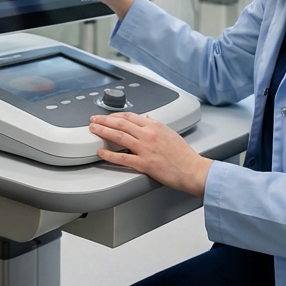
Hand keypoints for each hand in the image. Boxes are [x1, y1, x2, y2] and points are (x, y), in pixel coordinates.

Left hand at [89, 112, 211, 196]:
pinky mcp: (144, 163)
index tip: (107, 116)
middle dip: (104, 120)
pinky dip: (109, 155)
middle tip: (93, 120)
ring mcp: (145, 148)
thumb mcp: (171, 133)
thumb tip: (147, 119)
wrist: (192, 169)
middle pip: (121, 123)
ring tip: (93, 130)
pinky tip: (101, 153)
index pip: (130, 116)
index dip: (115, 115)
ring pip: (119, 137)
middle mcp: (148, 134)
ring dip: (103, 132)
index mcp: (155, 126)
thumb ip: (157, 126)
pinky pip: (122, 158)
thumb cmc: (184, 155)